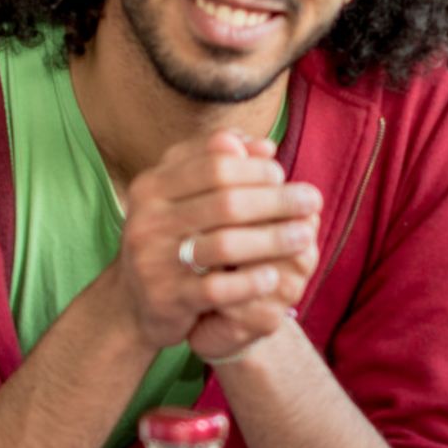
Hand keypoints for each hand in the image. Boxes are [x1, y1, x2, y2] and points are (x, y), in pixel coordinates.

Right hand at [116, 131, 320, 352]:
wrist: (134, 302)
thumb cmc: (171, 239)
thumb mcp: (185, 197)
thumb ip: (218, 165)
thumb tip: (265, 146)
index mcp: (152, 186)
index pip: (215, 165)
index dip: (255, 168)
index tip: (282, 174)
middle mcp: (147, 219)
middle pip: (226, 202)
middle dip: (276, 200)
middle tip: (312, 201)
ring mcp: (154, 260)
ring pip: (225, 244)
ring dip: (273, 239)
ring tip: (305, 236)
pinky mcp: (167, 298)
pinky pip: (217, 289)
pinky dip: (250, 282)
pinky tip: (275, 276)